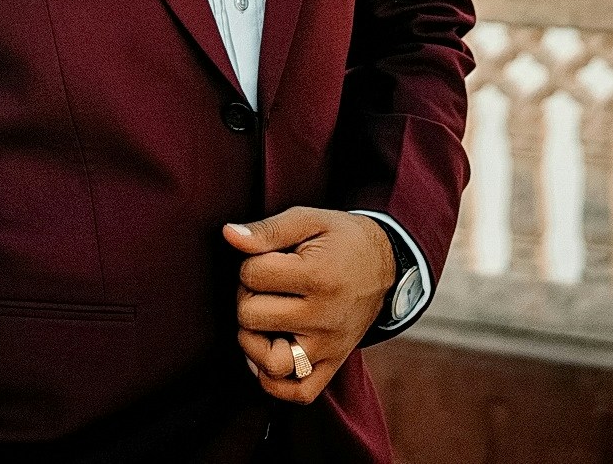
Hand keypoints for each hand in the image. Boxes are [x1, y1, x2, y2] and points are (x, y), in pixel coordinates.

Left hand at [224, 207, 394, 404]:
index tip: (267, 260)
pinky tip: (268, 351)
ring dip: (252, 340)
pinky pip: (299, 392)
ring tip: (262, 319)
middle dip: (246, 297)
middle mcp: (325, 318)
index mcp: (318, 277)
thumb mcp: (308, 220)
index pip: (252, 276)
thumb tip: (228, 235)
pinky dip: (275, 381)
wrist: (384, 263)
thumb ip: (267, 229)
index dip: (249, 264)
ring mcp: (330, 346)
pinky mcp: (334, 363)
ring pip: (271, 363)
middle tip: (263, 287)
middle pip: (252, 317)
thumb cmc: (340, 240)